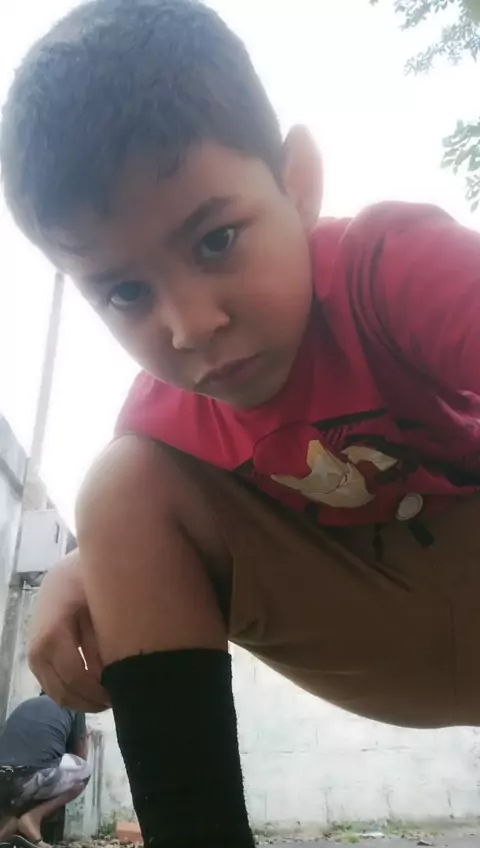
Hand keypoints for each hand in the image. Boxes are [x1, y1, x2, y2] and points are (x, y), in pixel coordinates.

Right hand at [28, 550, 109, 711]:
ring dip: (83, 700)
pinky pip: (54, 684)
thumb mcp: (104, 606)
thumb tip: (118, 674)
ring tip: (110, 696)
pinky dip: (74, 691)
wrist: (68, 572)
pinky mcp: (37, 656)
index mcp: (54, 631)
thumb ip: (108, 639)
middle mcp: (38, 646)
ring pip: (57, 693)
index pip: (75, 676)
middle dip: (93, 701)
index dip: (99, 691)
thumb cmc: (91, 582)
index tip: (122, 692)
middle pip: (64, 691)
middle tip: (120, 698)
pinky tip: (96, 688)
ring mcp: (34, 654)